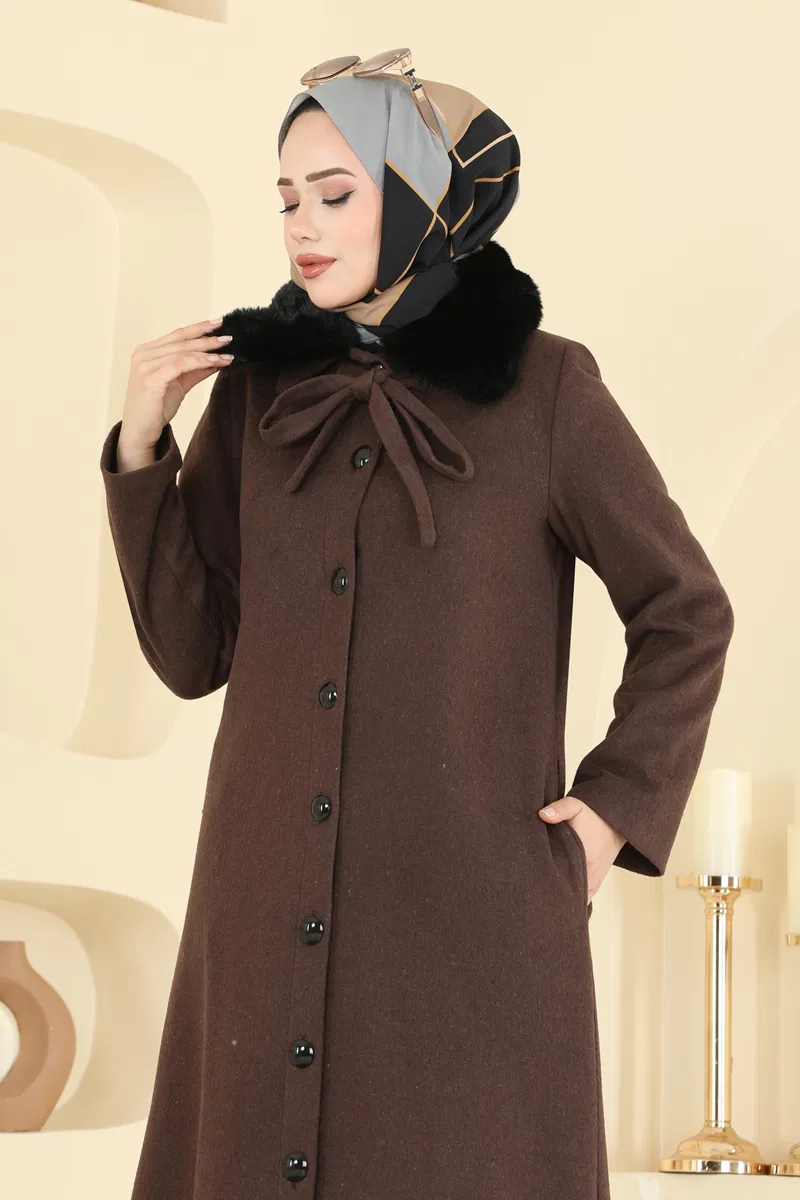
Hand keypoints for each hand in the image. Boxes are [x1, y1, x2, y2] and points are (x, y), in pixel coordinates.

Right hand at [120, 317, 235, 447]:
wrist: (140, 430)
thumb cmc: (156, 407)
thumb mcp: (179, 384)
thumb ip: (195, 370)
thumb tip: (218, 359)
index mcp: (147, 351)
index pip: (177, 334)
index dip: (199, 328)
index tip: (219, 323)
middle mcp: (144, 354)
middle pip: (182, 341)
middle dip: (207, 339)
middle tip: (228, 338)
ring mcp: (145, 365)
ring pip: (183, 352)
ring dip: (208, 352)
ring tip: (227, 354)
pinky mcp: (151, 378)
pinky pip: (180, 365)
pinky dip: (200, 362)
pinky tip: (216, 362)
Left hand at [538, 796, 625, 904]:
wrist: (616, 821)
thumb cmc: (593, 814)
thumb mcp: (576, 806)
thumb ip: (560, 809)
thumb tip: (542, 814)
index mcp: (584, 857)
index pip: (562, 881)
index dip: (546, 886)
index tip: (533, 887)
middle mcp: (590, 874)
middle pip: (567, 894)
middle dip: (550, 896)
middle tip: (533, 896)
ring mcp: (594, 881)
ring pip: (576, 900)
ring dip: (561, 900)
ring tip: (542, 900)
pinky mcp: (596, 883)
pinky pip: (583, 899)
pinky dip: (572, 902)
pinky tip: (558, 902)